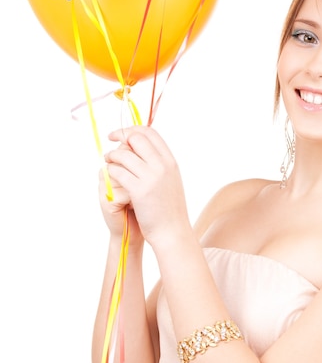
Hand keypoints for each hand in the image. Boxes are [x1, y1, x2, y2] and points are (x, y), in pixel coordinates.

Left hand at [104, 126, 188, 245]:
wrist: (172, 232)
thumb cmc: (168, 209)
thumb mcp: (170, 180)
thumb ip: (159, 164)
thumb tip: (142, 148)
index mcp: (170, 161)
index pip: (151, 133)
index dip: (133, 129)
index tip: (122, 134)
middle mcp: (163, 166)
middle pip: (137, 138)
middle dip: (121, 136)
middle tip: (111, 142)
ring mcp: (151, 177)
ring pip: (124, 154)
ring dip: (112, 155)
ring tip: (108, 160)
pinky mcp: (139, 191)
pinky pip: (118, 172)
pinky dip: (111, 170)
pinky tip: (109, 174)